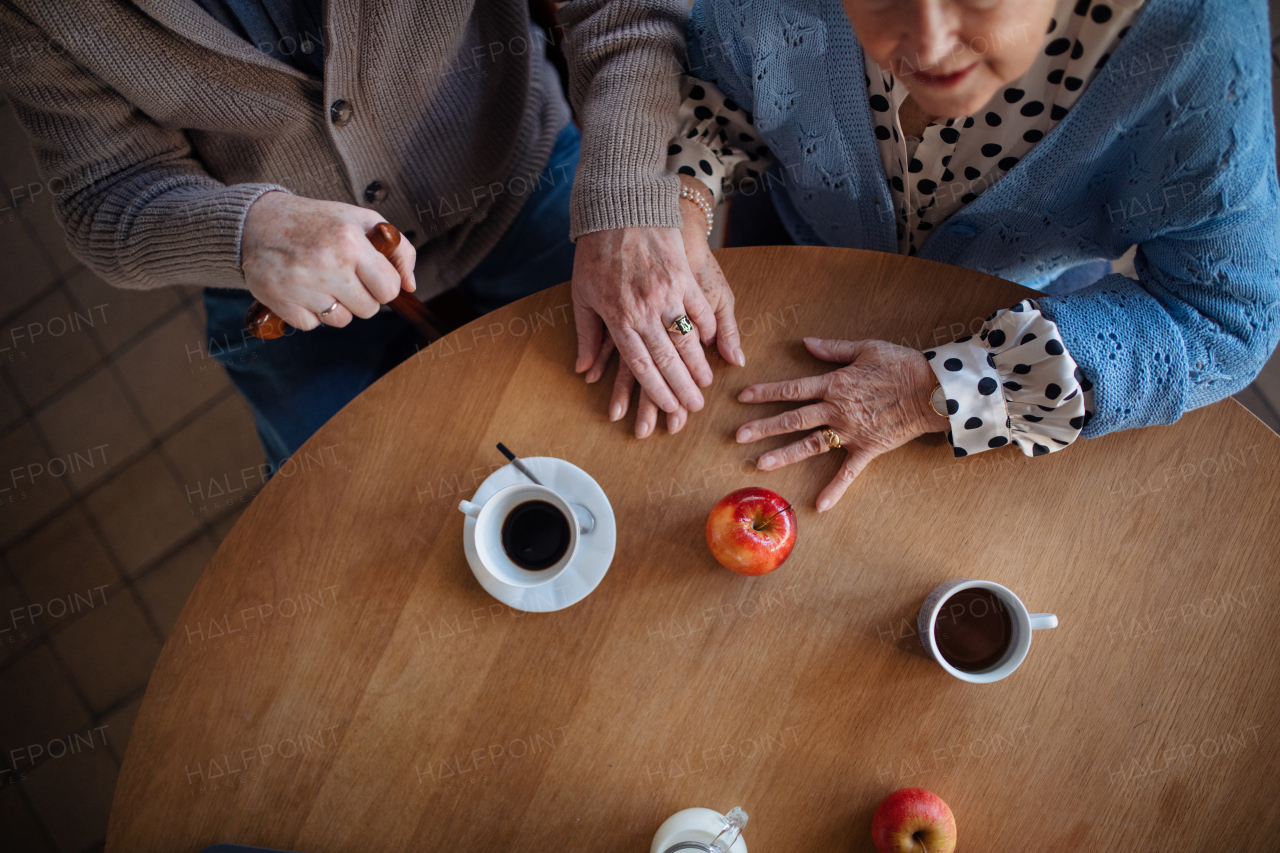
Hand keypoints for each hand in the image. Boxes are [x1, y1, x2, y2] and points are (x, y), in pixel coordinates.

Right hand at [241, 191, 415, 329]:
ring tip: (321, 280)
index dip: (382, 285)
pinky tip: (302, 289)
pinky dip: (310, 312)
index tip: (370, 275)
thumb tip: (410, 287)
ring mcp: (303, 285)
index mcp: (351, 242)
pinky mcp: (281, 301)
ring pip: (342, 321)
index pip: (389, 289)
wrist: (256, 222)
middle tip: (343, 276)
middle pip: (369, 310)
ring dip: (336, 306)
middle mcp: (328, 264)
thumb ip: (397, 250)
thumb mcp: (361, 220)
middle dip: (361, 296)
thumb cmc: (315, 221)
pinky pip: (313, 325)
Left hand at [578, 175, 743, 436]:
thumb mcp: (582, 295)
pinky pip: (701, 309)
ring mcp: (667, 293)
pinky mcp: (682, 276)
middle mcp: (644, 311)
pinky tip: (715, 344)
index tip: (670, 409)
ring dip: (699, 364)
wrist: (618, 208)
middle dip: (683, 388)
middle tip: (694, 408)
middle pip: (668, 360)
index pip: (641, 366)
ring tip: (706, 383)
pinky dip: (709, 328)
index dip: (658, 392)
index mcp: (618, 319)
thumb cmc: (595, 253)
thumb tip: (583, 371)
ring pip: (687, 339)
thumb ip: (587, 336)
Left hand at [736, 338, 945, 510]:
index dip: (765, 392)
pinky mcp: (867, 448)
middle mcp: (836, 409)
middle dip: (763, 426)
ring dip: (784, 454)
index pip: (792, 389)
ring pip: (810, 444)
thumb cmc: (901, 365)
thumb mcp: (866, 348)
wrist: (933, 389)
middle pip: (793, 419)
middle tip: (737, 435)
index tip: (742, 397)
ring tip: (760, 464)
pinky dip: (834, 489)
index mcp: (834, 384)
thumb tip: (806, 342)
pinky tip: (819, 506)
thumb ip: (833, 349)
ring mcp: (850, 431)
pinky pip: (848, 472)